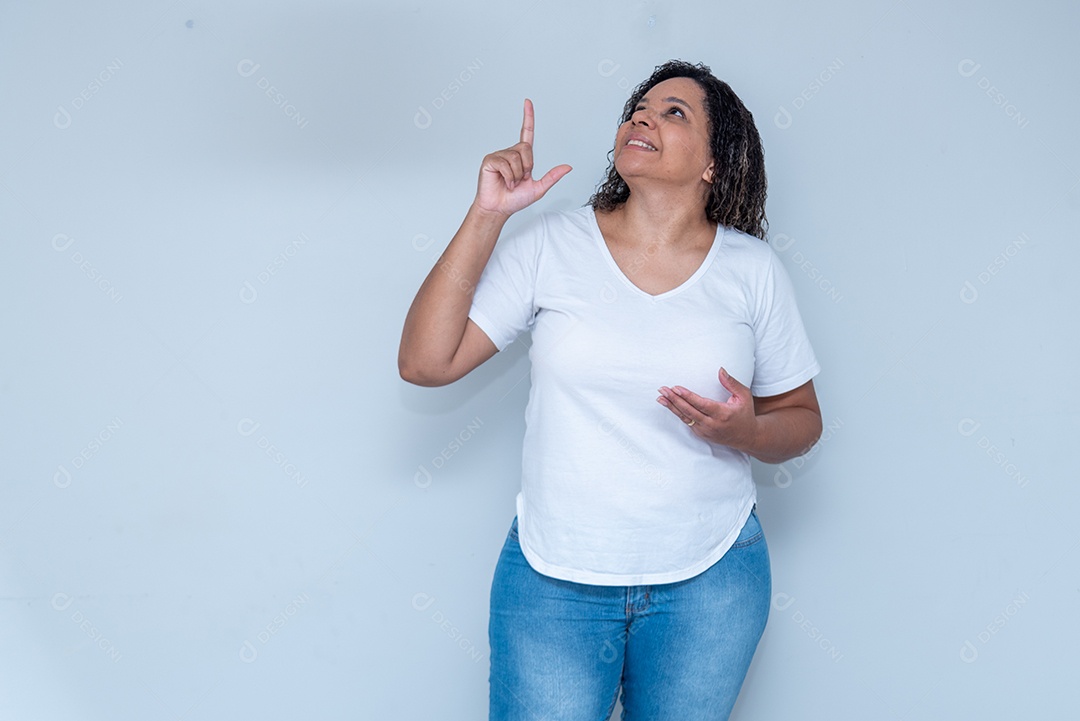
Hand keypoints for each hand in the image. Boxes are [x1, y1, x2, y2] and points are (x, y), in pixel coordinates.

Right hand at [473, 99, 571, 216]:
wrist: (499, 209)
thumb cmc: (515, 199)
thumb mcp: (538, 188)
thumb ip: (552, 177)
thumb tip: (568, 167)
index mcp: (522, 157)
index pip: (527, 132)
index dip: (528, 117)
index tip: (527, 102)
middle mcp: (511, 153)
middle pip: (526, 148)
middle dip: (526, 167)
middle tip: (520, 180)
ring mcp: (499, 156)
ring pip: (516, 158)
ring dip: (516, 175)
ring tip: (510, 183)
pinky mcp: (490, 160)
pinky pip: (504, 163)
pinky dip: (508, 176)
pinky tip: (503, 182)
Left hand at [657, 367, 759, 451]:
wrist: (747, 437)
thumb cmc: (745, 414)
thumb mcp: (744, 396)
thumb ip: (732, 383)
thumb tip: (720, 370)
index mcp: (723, 414)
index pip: (701, 404)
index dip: (687, 396)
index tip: (676, 388)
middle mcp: (712, 424)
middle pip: (689, 411)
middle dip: (674, 400)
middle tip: (663, 390)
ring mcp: (706, 431)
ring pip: (685, 418)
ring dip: (672, 407)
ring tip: (660, 398)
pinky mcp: (702, 434)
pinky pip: (687, 422)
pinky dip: (678, 413)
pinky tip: (670, 405)